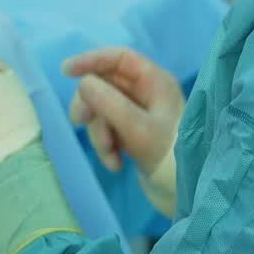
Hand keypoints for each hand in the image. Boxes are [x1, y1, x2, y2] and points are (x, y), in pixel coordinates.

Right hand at [61, 47, 184, 175]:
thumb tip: (83, 83)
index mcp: (155, 81)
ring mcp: (138, 114)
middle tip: (79, 122)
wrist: (187, 196)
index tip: (66, 71)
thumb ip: (110, 104)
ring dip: (99, 133)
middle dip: (92, 107)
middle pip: (104, 85)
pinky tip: (115, 164)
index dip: (91, 60)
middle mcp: (146, 93)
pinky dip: (105, 146)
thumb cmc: (170, 157)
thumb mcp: (139, 130)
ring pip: (101, 110)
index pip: (119, 58)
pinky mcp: (131, 135)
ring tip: (110, 155)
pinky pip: (106, 130)